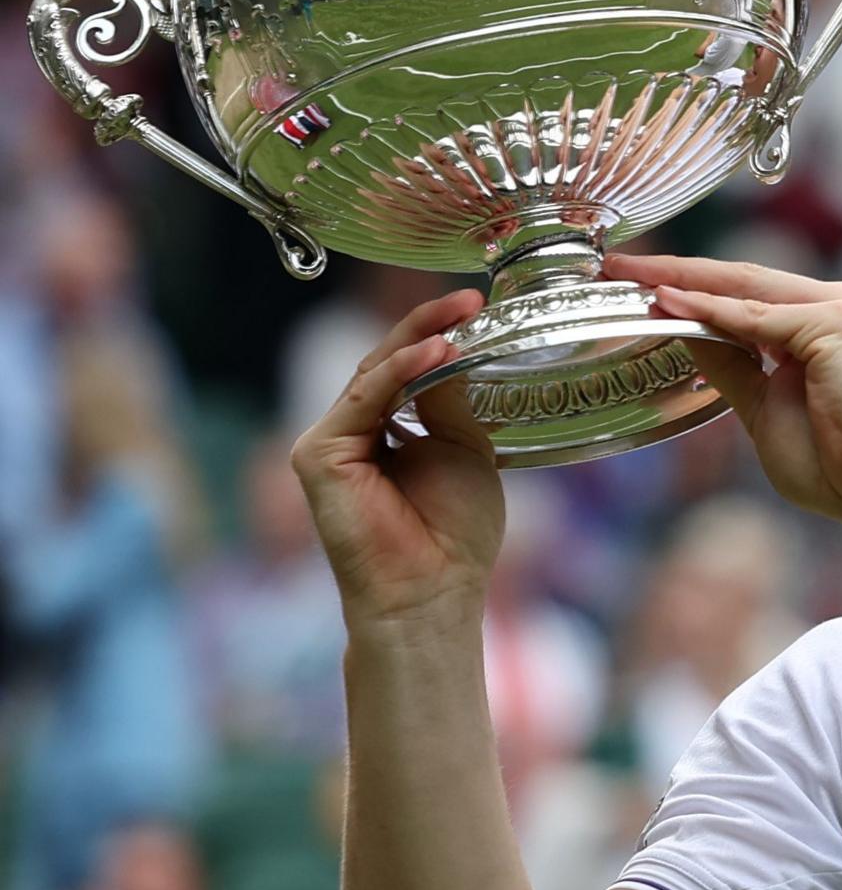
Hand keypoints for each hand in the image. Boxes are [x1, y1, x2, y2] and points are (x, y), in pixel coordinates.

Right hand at [292, 289, 500, 629]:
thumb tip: (448, 347)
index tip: (476, 305)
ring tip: (461, 316)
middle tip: (469, 300)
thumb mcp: (463, 448)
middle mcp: (352, 430)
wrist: (433, 589)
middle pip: (386, 362)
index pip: (407, 368)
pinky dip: (400, 372)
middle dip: (428, 326)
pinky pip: (363, 399)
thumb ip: (448, 399)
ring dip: (418, 339)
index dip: (438, 334)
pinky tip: (437, 351)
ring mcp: (330, 440)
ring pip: (372, 373)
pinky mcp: (318, 454)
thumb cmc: (452, 531)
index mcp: (387, 429)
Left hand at [609, 251, 841, 532]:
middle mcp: (841, 305)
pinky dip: (708, 309)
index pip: (748, 296)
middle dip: (675, 272)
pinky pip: (755, 314)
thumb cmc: (840, 466)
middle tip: (617, 267)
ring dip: (682, 280)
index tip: (639, 287)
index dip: (691, 289)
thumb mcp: (763, 408)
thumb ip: (729, 366)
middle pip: (743, 280)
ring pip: (746, 287)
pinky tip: (666, 301)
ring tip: (628, 276)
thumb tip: (682, 328)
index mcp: (828, 326)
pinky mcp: (837, 323)